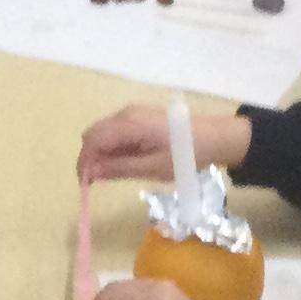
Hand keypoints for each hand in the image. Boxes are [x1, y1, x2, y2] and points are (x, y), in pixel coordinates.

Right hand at [76, 102, 251, 185]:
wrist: (216, 138)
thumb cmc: (186, 154)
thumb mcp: (152, 167)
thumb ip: (119, 169)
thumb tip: (90, 174)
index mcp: (129, 124)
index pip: (92, 141)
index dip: (84, 163)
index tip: (86, 186)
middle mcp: (126, 113)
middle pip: (93, 135)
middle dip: (91, 158)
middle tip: (101, 181)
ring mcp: (133, 113)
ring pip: (104, 133)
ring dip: (103, 153)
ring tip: (117, 173)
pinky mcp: (140, 117)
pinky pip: (117, 131)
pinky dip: (114, 147)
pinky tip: (128, 160)